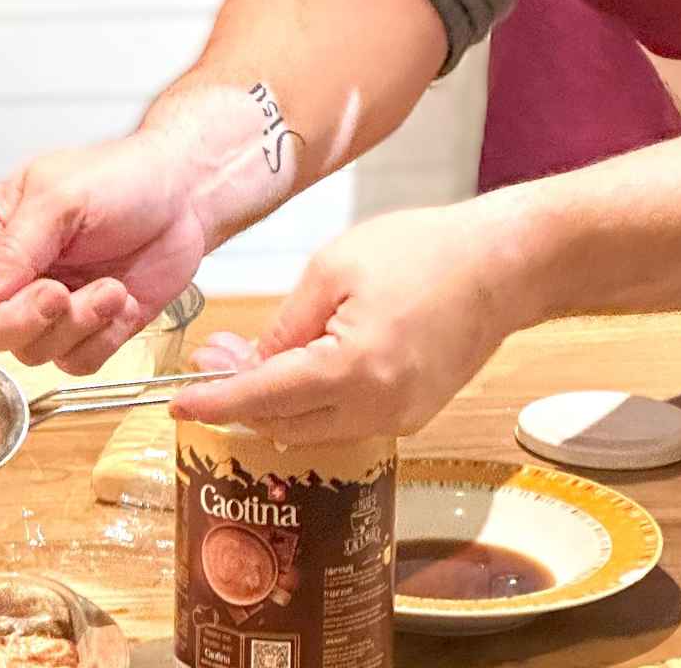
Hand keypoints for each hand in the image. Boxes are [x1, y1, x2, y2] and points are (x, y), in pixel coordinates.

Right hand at [0, 132, 207, 374]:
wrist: (187, 195)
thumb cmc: (122, 178)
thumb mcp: (61, 196)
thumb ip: (16, 247)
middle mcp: (14, 278)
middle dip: (19, 320)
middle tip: (58, 292)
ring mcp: (51, 308)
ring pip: (31, 352)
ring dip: (73, 324)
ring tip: (108, 286)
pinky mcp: (90, 331)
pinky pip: (77, 361)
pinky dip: (102, 336)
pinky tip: (121, 298)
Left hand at [171, 202, 533, 442]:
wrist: (504, 266)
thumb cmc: (424, 252)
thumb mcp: (333, 269)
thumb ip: (286, 325)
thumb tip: (252, 365)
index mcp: (353, 370)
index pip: (263, 398)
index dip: (214, 402)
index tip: (176, 405)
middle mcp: (378, 408)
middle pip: (283, 423)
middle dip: (239, 399)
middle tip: (210, 362)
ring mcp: (399, 419)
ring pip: (312, 428)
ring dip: (275, 401)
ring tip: (250, 355)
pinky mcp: (412, 415)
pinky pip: (344, 421)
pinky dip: (312, 402)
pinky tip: (298, 364)